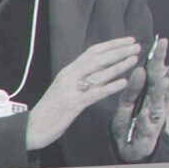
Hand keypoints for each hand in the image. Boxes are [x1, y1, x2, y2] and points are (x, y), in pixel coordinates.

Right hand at [25, 37, 140, 150]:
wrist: (32, 127)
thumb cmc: (50, 110)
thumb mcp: (64, 89)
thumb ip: (78, 78)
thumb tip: (99, 71)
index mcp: (67, 71)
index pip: (92, 52)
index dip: (111, 44)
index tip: (128, 40)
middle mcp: (69, 77)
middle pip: (97, 59)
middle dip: (118, 51)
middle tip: (136, 46)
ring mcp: (70, 90)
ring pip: (97, 74)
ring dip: (118, 66)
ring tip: (134, 59)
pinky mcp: (72, 105)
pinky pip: (94, 94)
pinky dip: (110, 87)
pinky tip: (123, 83)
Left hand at [112, 39, 168, 160]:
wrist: (127, 147)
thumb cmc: (129, 122)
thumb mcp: (127, 103)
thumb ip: (133, 89)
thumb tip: (139, 69)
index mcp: (150, 93)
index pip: (154, 72)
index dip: (157, 58)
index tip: (160, 41)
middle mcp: (157, 102)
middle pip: (160, 81)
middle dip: (164, 65)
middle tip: (166, 51)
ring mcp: (155, 116)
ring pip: (160, 100)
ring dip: (162, 89)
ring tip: (163, 77)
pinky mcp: (150, 131)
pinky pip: (148, 122)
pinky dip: (148, 116)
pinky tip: (147, 113)